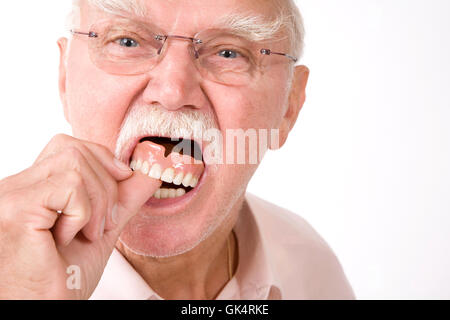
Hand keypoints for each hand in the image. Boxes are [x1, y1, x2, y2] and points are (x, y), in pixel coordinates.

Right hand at [0, 134, 160, 298]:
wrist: (42, 312)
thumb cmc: (62, 280)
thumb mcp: (102, 229)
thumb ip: (124, 197)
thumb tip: (151, 167)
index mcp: (31, 189)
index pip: (69, 146)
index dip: (102, 161)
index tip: (121, 184)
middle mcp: (15, 186)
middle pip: (74, 148)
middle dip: (106, 185)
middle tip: (101, 225)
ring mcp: (10, 194)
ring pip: (75, 162)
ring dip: (97, 203)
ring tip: (85, 235)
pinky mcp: (15, 207)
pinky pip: (70, 185)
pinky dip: (83, 213)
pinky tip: (67, 239)